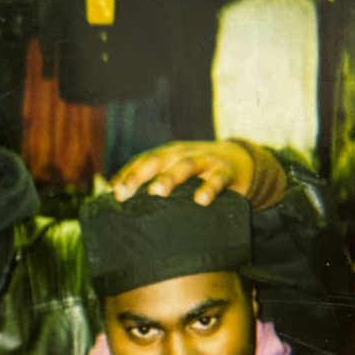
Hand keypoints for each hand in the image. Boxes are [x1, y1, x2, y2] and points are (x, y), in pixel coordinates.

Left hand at [110, 140, 282, 209]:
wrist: (241, 162)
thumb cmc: (198, 173)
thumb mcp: (175, 173)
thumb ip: (152, 183)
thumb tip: (118, 198)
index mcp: (167, 154)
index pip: (142, 161)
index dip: (126, 175)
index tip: (113, 193)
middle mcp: (183, 154)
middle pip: (157, 160)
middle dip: (139, 175)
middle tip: (124, 192)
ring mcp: (206, 161)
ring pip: (185, 165)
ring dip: (170, 177)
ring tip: (156, 191)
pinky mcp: (227, 172)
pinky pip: (218, 180)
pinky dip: (209, 188)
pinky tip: (200, 200)